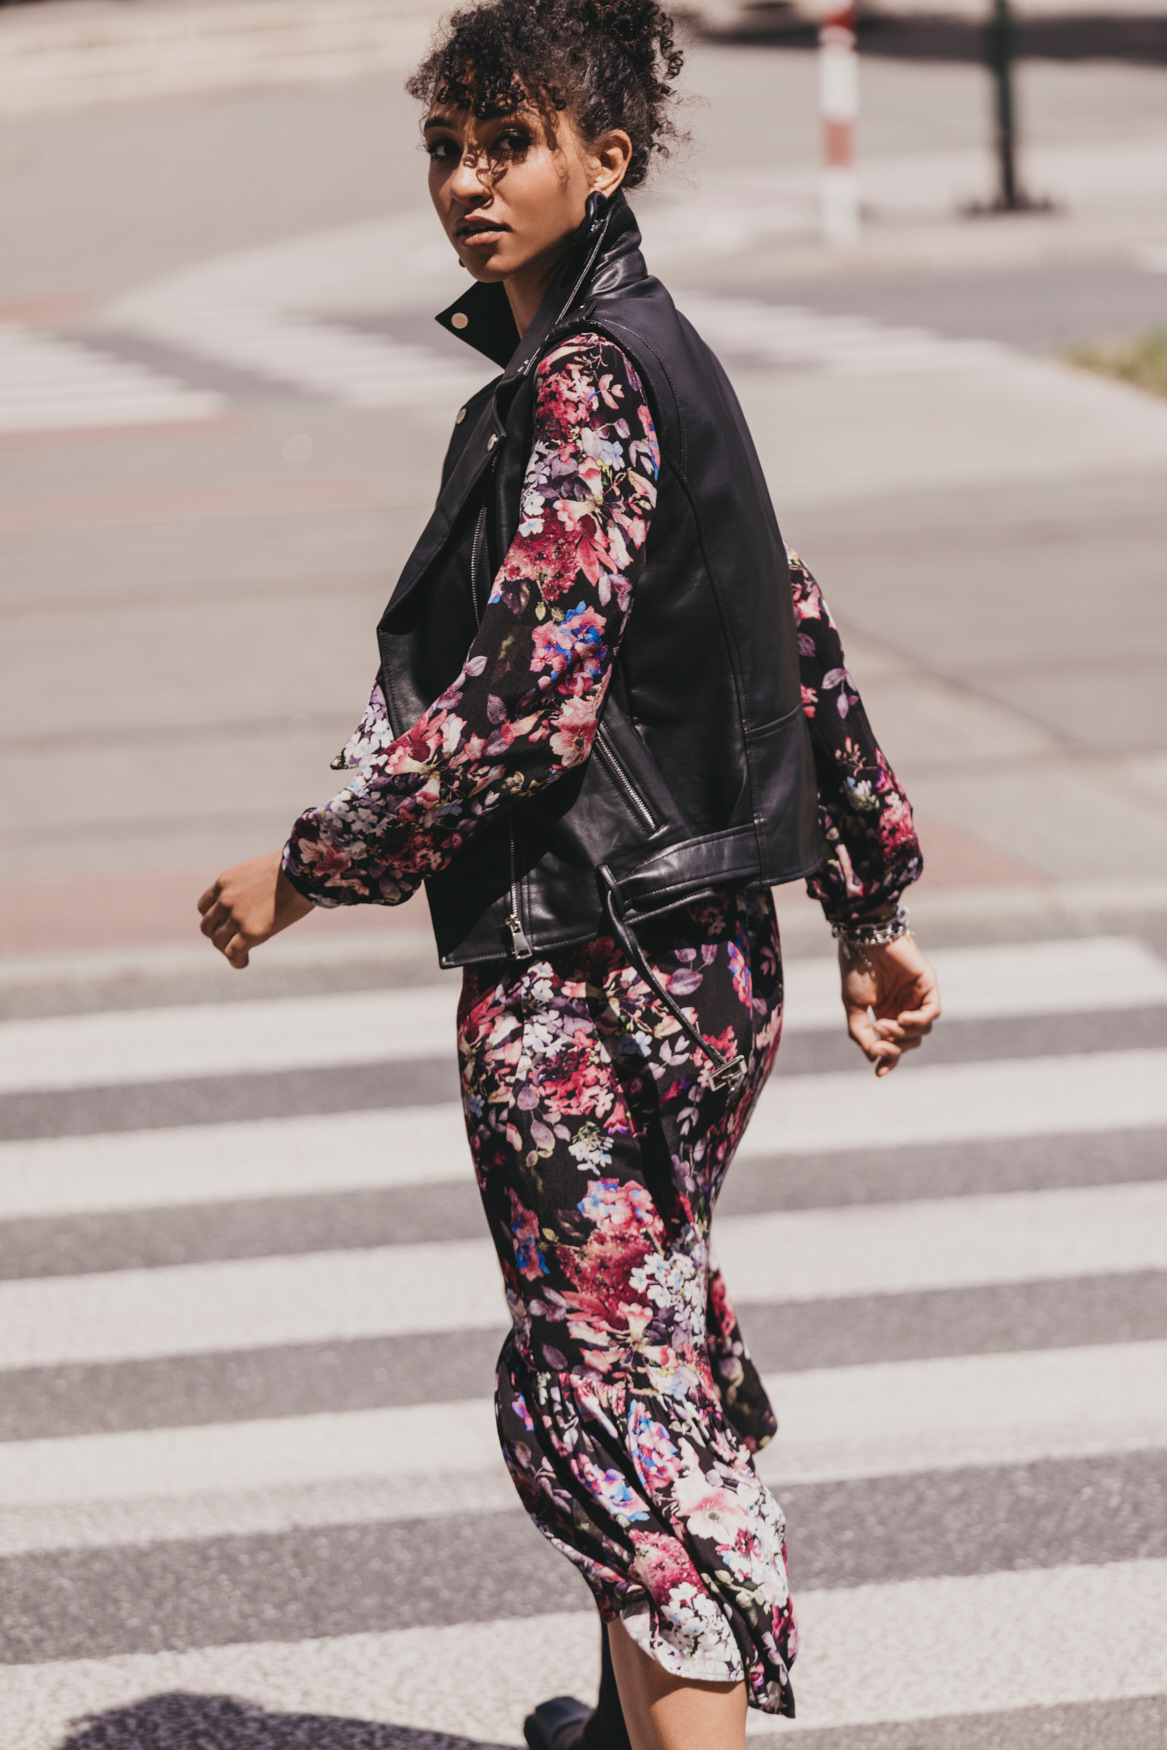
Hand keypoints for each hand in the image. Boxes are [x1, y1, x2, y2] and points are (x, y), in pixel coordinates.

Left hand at [197, 852, 313, 968]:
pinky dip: (236, 961)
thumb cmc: (290, 870)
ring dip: (227, 949)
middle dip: (219, 935)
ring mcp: (236, 916)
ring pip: (218, 942)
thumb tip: (257, 899)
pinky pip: (233, 953)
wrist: (303, 872)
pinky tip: (244, 962)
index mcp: (224, 883)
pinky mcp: (250, 931)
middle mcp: (224, 900)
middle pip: (208, 927)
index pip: (204, 907)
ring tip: (240, 955)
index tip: (225, 925)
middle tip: (234, 941)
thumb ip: (247, 887)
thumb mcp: (258, 872)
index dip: (213, 919)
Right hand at [838, 932, 940, 1076]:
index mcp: (887, 1012)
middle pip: (910, 1041)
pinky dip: (919, 1021)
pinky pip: (932, 1012)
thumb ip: (861, 1032)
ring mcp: (918, 997)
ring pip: (922, 1030)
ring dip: (903, 1034)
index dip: (889, 1059)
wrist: (864, 942)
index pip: (894, 1043)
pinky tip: (902, 1019)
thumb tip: (873, 1057)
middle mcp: (904, 1007)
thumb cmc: (856, 970)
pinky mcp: (928, 986)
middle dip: (895, 1047)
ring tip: (883, 1025)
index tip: (879, 1073)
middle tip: (878, 1041)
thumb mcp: (853, 1007)